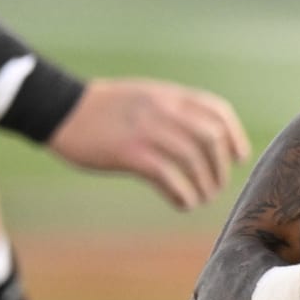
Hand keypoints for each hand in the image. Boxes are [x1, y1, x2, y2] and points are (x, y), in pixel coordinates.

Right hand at [46, 79, 249, 209]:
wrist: (60, 108)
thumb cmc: (104, 108)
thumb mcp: (145, 97)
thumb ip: (174, 111)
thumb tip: (206, 137)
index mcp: (169, 95)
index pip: (217, 111)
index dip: (234, 136)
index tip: (239, 157)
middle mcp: (163, 110)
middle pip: (211, 138)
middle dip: (221, 167)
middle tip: (217, 186)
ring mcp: (147, 131)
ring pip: (193, 160)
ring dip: (204, 185)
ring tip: (201, 199)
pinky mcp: (129, 153)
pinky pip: (168, 177)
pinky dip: (182, 194)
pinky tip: (183, 203)